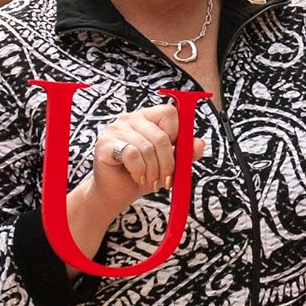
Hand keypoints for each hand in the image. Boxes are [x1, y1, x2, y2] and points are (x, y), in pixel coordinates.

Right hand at [92, 104, 207, 207]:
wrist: (115, 193)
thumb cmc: (141, 175)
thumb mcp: (168, 165)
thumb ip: (185, 153)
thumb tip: (200, 143)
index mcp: (147, 117)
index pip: (170, 113)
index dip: (178, 134)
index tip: (175, 153)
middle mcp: (131, 118)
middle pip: (161, 136)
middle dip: (167, 163)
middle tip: (165, 180)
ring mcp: (116, 129)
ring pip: (147, 148)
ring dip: (153, 171)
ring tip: (150, 180)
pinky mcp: (105, 144)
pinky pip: (132, 154)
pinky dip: (139, 170)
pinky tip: (137, 176)